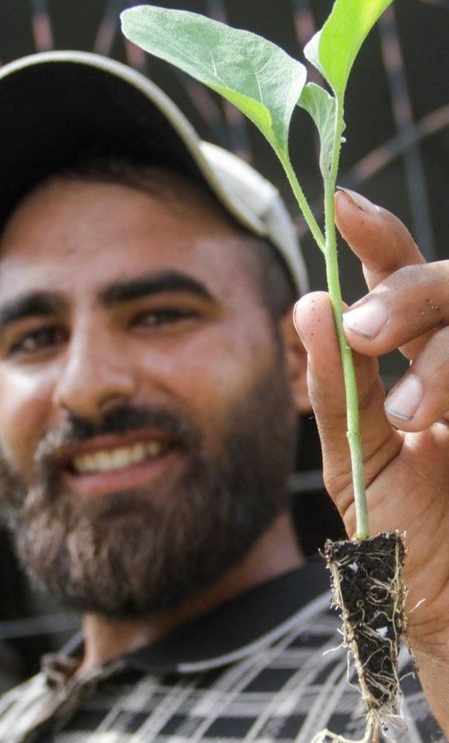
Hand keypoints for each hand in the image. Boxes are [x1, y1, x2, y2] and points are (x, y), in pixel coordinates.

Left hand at [293, 189, 448, 663]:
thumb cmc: (405, 536)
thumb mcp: (358, 459)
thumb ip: (338, 387)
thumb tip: (308, 303)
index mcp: (415, 364)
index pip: (400, 280)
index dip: (378, 238)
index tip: (345, 206)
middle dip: (411, 293)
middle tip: (369, 332)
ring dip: (445, 358)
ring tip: (413, 418)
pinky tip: (444, 427)